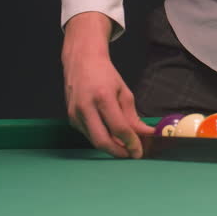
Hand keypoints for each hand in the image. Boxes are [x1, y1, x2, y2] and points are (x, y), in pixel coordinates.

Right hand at [61, 12, 154, 157]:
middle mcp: (86, 107)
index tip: (139, 151)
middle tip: (130, 154)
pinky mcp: (71, 118)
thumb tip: (145, 134)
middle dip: (118, 152)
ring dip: (110, 147)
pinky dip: (100, 138)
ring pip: (94, 141)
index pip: (119, 128)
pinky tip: (109, 135)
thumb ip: (133, 116)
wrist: (81, 62)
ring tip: (123, 145)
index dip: (131, 142)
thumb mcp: (124, 92)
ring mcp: (75, 114)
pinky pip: (88, 134)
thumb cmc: (104, 75)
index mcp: (103, 97)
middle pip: (102, 141)